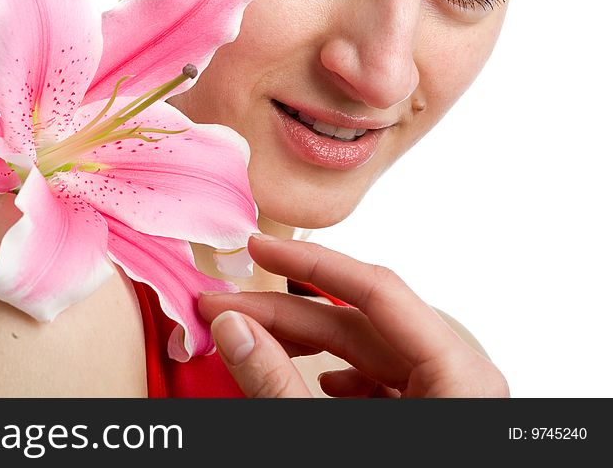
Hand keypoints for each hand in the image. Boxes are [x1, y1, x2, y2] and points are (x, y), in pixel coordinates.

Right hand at [198, 233, 508, 397]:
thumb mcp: (332, 437)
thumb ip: (280, 383)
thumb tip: (231, 327)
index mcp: (459, 375)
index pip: (377, 288)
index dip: (311, 262)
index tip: (258, 245)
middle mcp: (458, 379)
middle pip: (361, 322)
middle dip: (285, 314)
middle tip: (224, 307)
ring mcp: (444, 399)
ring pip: (364, 351)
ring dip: (302, 344)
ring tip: (249, 340)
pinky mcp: (428, 416)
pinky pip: (378, 381)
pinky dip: (335, 376)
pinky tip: (310, 380)